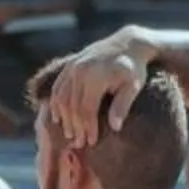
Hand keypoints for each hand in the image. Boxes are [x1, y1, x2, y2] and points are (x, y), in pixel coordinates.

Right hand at [48, 32, 153, 148]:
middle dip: (75, 127)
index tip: (91, 142)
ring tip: (69, 134)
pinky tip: (58, 118)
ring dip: (64, 119)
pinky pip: (57, 88)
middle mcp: (80, 71)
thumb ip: (122, 105)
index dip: (88, 127)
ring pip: (61, 98)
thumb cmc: (133, 69)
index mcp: (95, 76)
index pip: (86, 109)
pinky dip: (55, 104)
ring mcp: (72, 67)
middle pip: (72, 106)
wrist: (127, 44)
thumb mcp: (133, 86)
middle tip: (79, 144)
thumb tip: (115, 127)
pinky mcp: (68, 65)